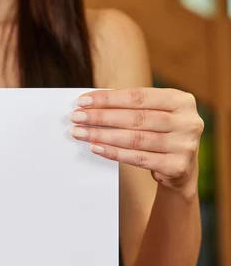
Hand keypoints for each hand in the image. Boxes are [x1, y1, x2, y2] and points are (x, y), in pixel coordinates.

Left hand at [69, 88, 203, 197]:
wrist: (180, 169)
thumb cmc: (159, 134)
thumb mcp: (153, 115)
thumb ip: (130, 107)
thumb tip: (90, 104)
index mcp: (181, 100)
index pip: (138, 96)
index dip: (108, 98)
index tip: (83, 101)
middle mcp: (188, 121)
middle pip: (135, 117)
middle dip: (101, 117)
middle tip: (76, 117)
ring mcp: (184, 145)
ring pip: (135, 138)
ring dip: (102, 135)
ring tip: (80, 133)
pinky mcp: (177, 166)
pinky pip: (138, 158)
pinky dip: (114, 153)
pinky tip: (96, 148)